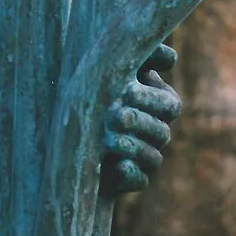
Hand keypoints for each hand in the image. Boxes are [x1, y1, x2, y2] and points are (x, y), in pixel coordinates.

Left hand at [103, 42, 177, 196]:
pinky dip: (131, 174)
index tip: (127, 90)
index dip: (150, 99)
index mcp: (157, 103)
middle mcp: (156, 131)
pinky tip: (117, 166)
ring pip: (153, 157)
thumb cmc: (91, 87)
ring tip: (109, 141)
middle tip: (115, 116)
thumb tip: (171, 59)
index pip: (169, 105)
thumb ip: (140, 56)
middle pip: (161, 131)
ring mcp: (144, 156)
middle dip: (139, 122)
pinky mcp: (130, 178)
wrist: (65, 126)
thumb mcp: (110, 67)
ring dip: (132, 147)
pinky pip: (140, 180)